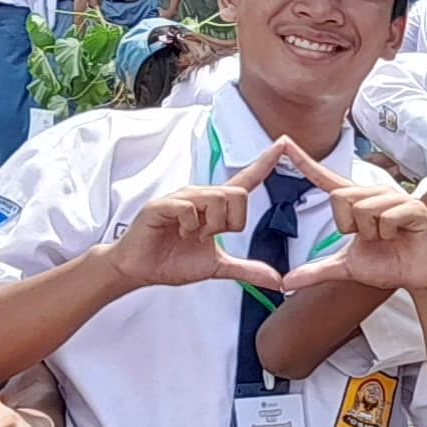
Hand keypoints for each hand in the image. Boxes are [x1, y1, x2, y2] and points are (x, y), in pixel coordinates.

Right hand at [109, 138, 296, 293]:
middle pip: (238, 193)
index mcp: (215, 206)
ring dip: (211, 225)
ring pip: (216, 198)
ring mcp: (181, 197)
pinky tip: (181, 233)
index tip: (285, 144)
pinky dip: (190, 226)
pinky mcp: (163, 204)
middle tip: (211, 236)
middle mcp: (200, 196)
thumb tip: (278, 282)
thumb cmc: (173, 261)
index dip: (265, 162)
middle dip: (231, 221)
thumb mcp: (217, 267)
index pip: (246, 180)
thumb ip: (247, 270)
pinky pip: (189, 207)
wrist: (141, 269)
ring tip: (194, 235)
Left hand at [274, 141, 426, 297]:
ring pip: (362, 208)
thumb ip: (315, 271)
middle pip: (339, 197)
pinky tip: (398, 238)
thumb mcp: (345, 267)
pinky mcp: (414, 208)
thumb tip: (285, 282)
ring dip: (369, 234)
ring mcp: (396, 198)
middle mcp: (376, 193)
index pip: (326, 178)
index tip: (283, 142)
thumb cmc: (388, 264)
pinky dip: (386, 235)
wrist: (419, 277)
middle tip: (368, 238)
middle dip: (349, 226)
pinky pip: (385, 217)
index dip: (303, 161)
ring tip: (385, 239)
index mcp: (358, 201)